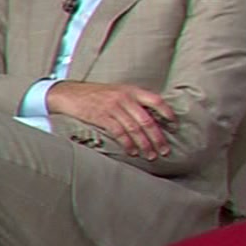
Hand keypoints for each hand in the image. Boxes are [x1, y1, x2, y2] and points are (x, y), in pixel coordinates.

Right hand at [46, 81, 174, 158]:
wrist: (70, 94)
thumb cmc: (95, 94)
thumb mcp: (117, 91)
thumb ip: (133, 101)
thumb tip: (151, 117)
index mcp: (131, 90)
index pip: (156, 100)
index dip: (167, 113)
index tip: (175, 125)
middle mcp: (125, 98)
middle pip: (147, 120)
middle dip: (157, 137)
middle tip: (164, 150)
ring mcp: (113, 107)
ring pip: (135, 129)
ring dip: (144, 144)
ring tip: (150, 155)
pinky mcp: (102, 117)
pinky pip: (119, 133)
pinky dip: (127, 144)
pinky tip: (132, 152)